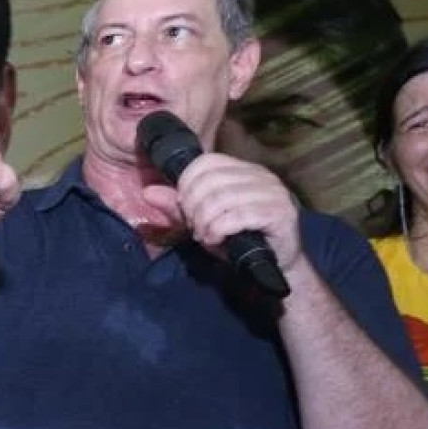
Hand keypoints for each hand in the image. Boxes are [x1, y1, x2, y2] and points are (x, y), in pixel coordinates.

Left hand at [139, 152, 302, 273]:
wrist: (276, 265)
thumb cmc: (239, 240)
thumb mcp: (203, 221)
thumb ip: (177, 207)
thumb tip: (148, 192)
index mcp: (243, 169)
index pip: (205, 163)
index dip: (187, 186)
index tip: (186, 210)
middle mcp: (261, 174)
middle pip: (209, 181)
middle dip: (193, 208)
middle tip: (195, 228)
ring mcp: (273, 192)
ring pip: (220, 199)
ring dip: (204, 222)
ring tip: (206, 236)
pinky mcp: (279, 212)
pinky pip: (236, 216)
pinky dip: (218, 230)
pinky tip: (216, 241)